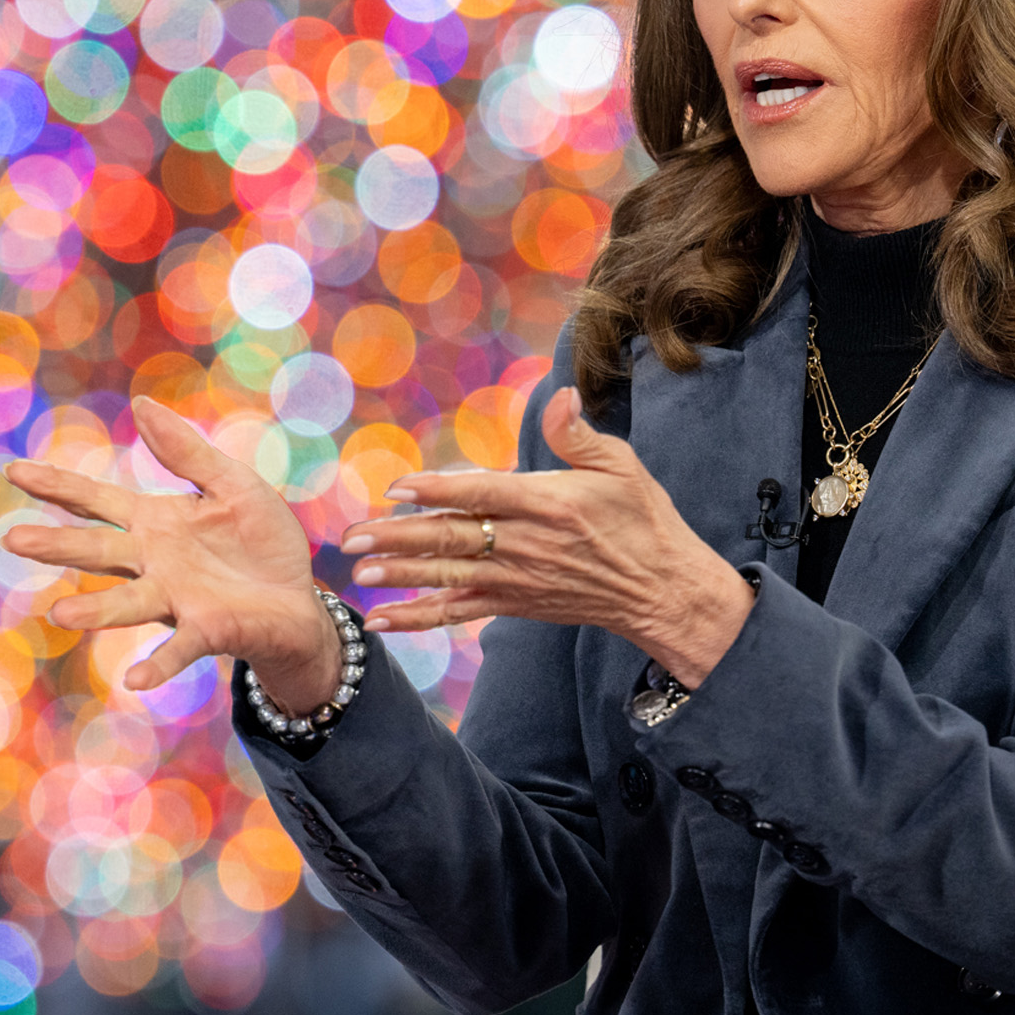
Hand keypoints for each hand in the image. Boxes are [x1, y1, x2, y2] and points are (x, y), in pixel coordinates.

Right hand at [0, 397, 343, 707]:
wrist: (299, 600)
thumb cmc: (261, 543)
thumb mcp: (231, 484)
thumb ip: (186, 452)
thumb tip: (140, 404)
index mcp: (155, 523)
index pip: (96, 501)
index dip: (57, 486)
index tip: (15, 471)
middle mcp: (153, 564)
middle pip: (98, 551)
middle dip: (57, 545)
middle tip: (13, 539)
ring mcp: (176, 599)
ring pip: (128, 603)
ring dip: (96, 610)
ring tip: (61, 615)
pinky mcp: (207, 629)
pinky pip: (179, 646)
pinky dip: (159, 662)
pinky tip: (136, 679)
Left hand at [341, 388, 753, 688]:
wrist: (662, 591)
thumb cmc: (643, 522)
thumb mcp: (621, 466)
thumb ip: (578, 435)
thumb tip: (560, 395)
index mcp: (547, 503)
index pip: (482, 494)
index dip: (438, 491)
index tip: (398, 488)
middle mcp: (527, 544)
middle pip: (453, 539)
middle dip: (399, 538)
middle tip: (353, 537)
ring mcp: (518, 579)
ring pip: (449, 577)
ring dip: (401, 576)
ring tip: (359, 574)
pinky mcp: (516, 604)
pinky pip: (460, 613)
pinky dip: (419, 618)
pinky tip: (381, 620)